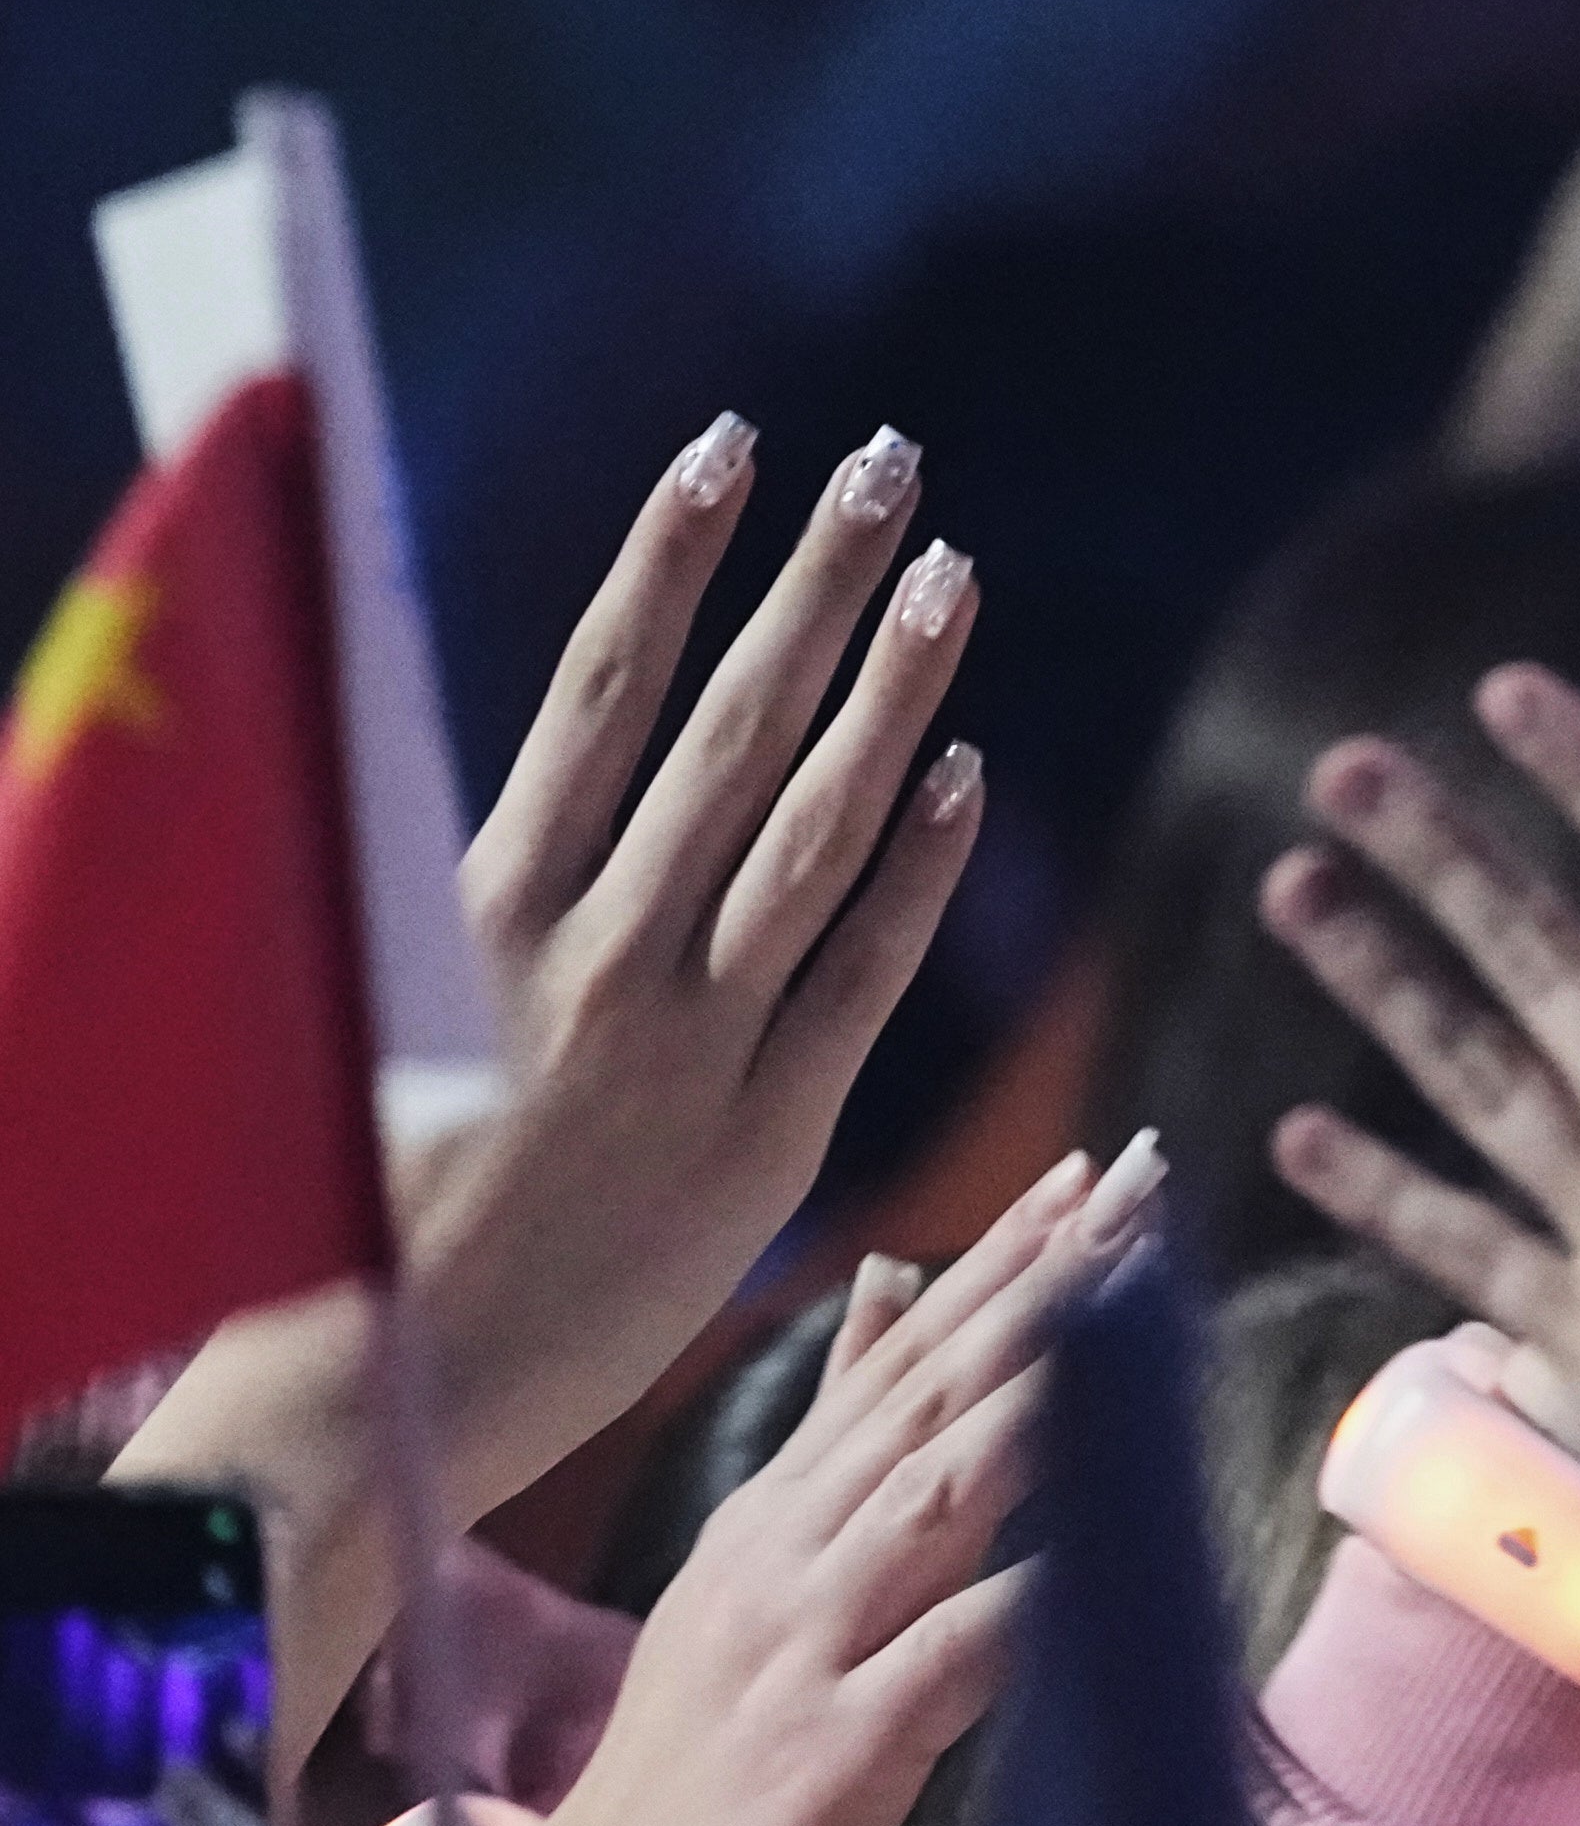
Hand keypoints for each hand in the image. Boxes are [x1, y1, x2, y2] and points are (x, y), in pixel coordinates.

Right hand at [407, 421, 984, 1477]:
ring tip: (952, 570)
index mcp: (478, 907)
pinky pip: (862, 974)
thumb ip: (489, 886)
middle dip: (813, 587)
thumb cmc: (368, 1188)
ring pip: (815, 829)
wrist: (387, 1377)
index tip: (727, 448)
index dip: (668, 562)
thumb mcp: (399, 1000)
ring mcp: (686, 1040)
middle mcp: (589, 954)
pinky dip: (916, 868)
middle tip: (890, 464)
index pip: (595, 691)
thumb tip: (549, 759)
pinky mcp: (765, 1131)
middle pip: (729, 730)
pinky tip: (965, 772)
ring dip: (892, 692)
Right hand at [525, 1140, 1150, 1825]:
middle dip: (1042, 1281)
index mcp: (774, 1523)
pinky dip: (1019, 1603)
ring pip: (934, 1497)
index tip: (1099, 1169)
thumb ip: (835, 1441)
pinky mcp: (828, 1760)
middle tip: (1142, 1174)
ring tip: (1135, 1298)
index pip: (904, 1364)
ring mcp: (797, 1656)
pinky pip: (945, 1665)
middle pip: (929, 1398)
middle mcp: (780, 1566)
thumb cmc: (708, 1774)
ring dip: (1040, 1393)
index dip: (1003, 1263)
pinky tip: (1098, 1553)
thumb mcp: (762, 1585)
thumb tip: (890, 1290)